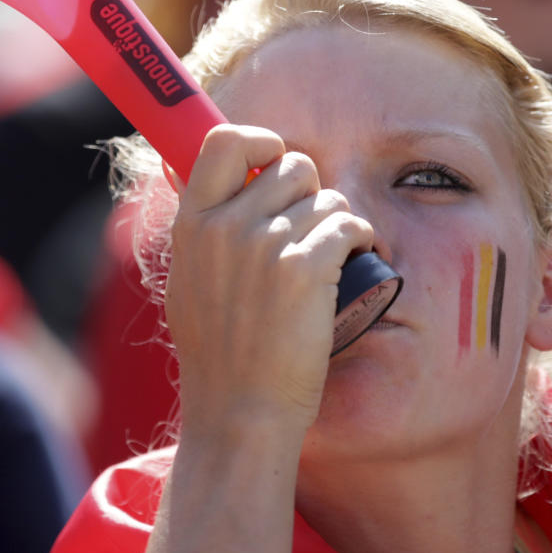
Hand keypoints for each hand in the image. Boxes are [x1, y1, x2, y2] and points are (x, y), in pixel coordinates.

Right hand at [165, 124, 373, 445]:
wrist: (240, 412)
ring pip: (330, 198)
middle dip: (312, 194)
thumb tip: (221, 180)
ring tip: (328, 263)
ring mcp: (265, 244)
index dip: (262, 142)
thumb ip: (205, 232)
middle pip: (294, 164)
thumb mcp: (190, 282)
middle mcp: (226, 225)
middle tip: (309, 235)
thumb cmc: (221, 356)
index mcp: (193, 223)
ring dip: (338, 224)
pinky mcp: (305, 268)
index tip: (275, 165)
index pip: (225, 139)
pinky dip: (361, 241)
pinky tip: (350, 266)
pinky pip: (351, 224)